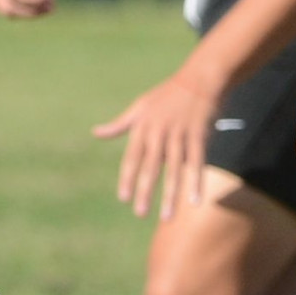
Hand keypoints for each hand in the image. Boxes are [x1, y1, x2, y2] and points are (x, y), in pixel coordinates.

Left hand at [92, 69, 221, 219]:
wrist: (200, 78)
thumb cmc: (167, 94)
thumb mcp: (139, 106)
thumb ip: (119, 124)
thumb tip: (95, 133)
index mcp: (143, 126)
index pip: (132, 158)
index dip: (127, 178)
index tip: (123, 198)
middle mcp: (159, 132)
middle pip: (151, 167)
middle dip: (145, 191)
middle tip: (140, 213)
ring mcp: (180, 134)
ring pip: (174, 169)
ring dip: (171, 194)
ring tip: (166, 216)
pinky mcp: (199, 135)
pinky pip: (197, 163)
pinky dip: (196, 182)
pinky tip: (195, 200)